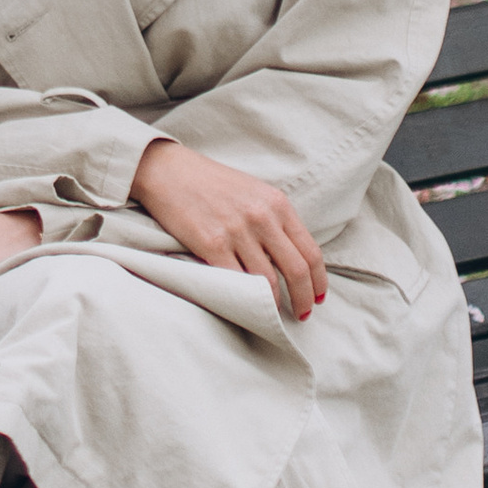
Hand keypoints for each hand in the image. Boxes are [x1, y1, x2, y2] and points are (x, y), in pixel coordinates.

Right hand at [131, 139, 326, 321]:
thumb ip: (275, 220)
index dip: (318, 280)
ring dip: (274, 305)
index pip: (310, 251)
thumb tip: (292, 257)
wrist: (169, 171)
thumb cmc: (212, 183)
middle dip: (304, 298)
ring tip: (273, 315)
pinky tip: (247, 307)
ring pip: (267, 282)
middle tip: (303, 315)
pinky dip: (245, 300)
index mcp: (277, 204)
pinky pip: (236, 282)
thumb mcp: (254, 192)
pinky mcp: (211, 244)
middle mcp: (262, 217)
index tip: (318, 297)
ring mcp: (237, 232)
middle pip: (296, 270)